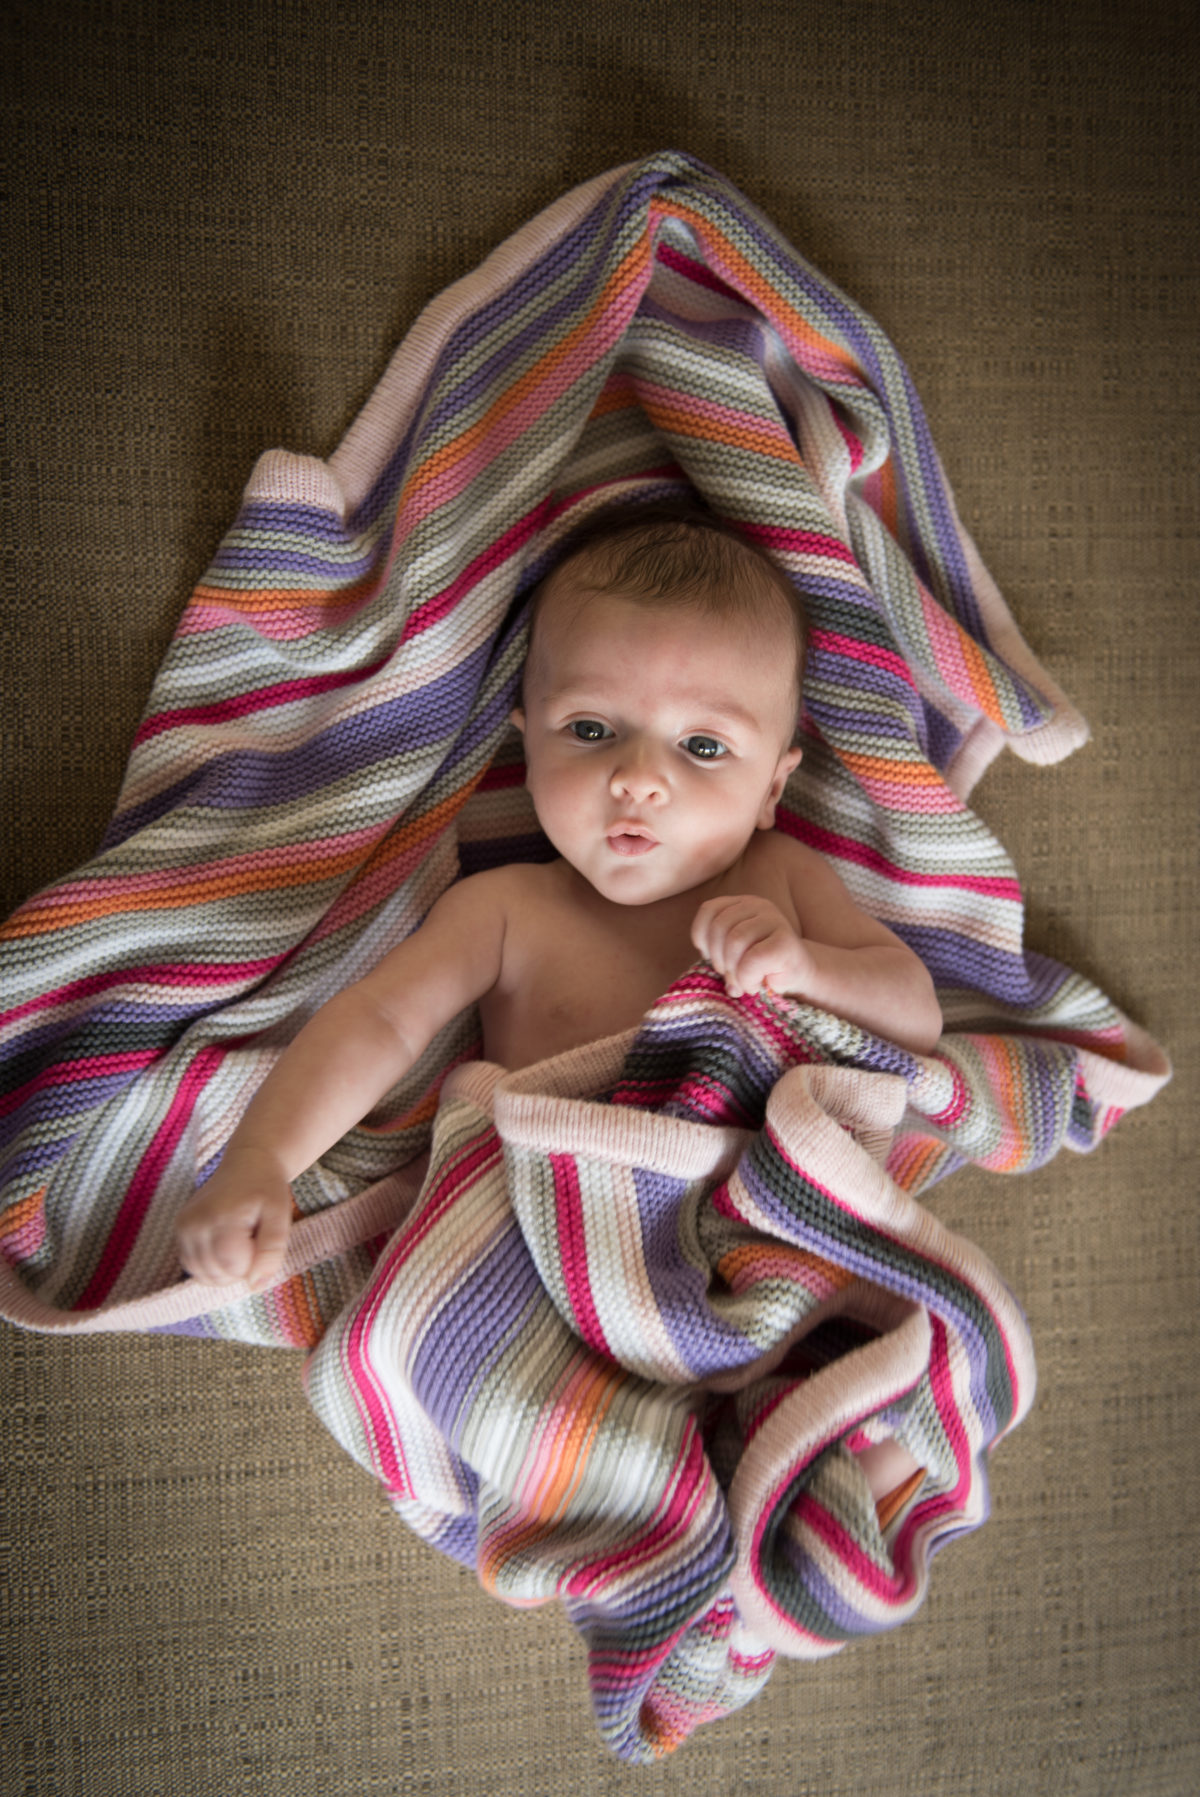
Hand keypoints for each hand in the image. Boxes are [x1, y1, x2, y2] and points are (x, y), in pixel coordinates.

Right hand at [175, 1147, 293, 1292]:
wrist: (248, 1164)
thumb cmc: (267, 1189)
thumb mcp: (280, 1216)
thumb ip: (271, 1251)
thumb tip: (255, 1286)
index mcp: (220, 1217)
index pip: (234, 1267)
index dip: (254, 1261)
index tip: (262, 1235)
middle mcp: (195, 1223)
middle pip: (218, 1275)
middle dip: (241, 1267)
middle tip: (252, 1235)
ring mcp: (183, 1228)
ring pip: (204, 1276)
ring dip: (227, 1269)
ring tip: (240, 1238)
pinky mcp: (179, 1231)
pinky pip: (194, 1267)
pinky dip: (213, 1266)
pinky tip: (227, 1245)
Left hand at [691, 894, 808, 999]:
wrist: (797, 978)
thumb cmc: (759, 967)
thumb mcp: (731, 954)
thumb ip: (716, 950)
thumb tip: (707, 960)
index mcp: (741, 904)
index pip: (708, 910)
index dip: (703, 938)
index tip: (712, 958)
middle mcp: (758, 905)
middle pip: (719, 927)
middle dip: (718, 959)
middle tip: (730, 976)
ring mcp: (774, 920)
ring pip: (735, 942)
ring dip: (733, 971)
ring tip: (743, 982)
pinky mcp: (786, 941)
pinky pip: (752, 959)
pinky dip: (747, 979)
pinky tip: (755, 985)